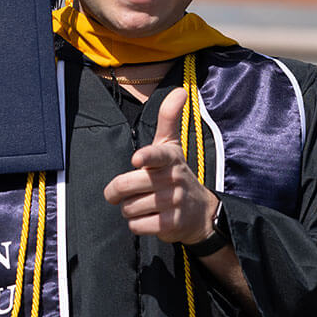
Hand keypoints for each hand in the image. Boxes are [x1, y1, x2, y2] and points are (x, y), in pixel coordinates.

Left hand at [103, 87, 218, 244]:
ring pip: (129, 208)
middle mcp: (173, 179)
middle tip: (122, 192)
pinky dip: (137, 224)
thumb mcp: (172, 146)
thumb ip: (170, 118)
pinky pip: (137, 226)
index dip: (146, 157)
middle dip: (116, 192)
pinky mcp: (170, 224)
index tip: (137, 159)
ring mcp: (173, 203)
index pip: (157, 155)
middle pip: (127, 186)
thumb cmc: (176, 175)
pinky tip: (148, 219)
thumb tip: (180, 90)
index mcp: (170, 158)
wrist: (200, 213)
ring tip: (143, 204)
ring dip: (129, 209)